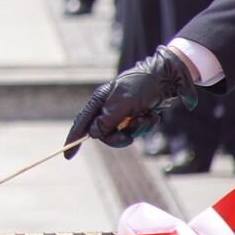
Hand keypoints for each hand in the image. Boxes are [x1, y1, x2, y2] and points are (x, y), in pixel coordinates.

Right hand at [63, 45, 198, 158]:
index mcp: (100, 101)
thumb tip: (93, 134)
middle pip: (104, 134)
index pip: (82, 122)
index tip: (67, 156)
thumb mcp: (123, 102)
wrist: (166, 79)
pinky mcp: (136, 117)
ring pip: (123, 134)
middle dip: (118, 138)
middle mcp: (108, 108)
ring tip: (146, 117)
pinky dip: (146, 126)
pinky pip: (137, 132)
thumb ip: (107, 119)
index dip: (74, 138)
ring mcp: (123, 114)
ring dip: (137, 130)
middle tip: (129, 137)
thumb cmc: (141, 85)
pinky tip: (152, 115)